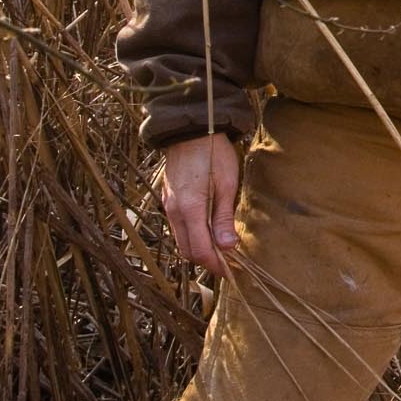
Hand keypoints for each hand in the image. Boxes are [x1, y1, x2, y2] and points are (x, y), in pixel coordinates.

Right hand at [161, 133, 240, 274]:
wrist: (190, 129)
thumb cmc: (213, 153)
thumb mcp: (226, 184)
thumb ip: (223, 217)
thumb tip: (227, 247)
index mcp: (189, 209)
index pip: (200, 251)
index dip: (216, 265)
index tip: (232, 271)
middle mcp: (174, 211)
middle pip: (188, 250)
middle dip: (207, 261)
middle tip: (229, 264)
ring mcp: (168, 205)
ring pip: (181, 240)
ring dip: (199, 249)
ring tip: (221, 249)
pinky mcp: (168, 199)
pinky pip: (178, 227)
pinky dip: (192, 236)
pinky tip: (208, 231)